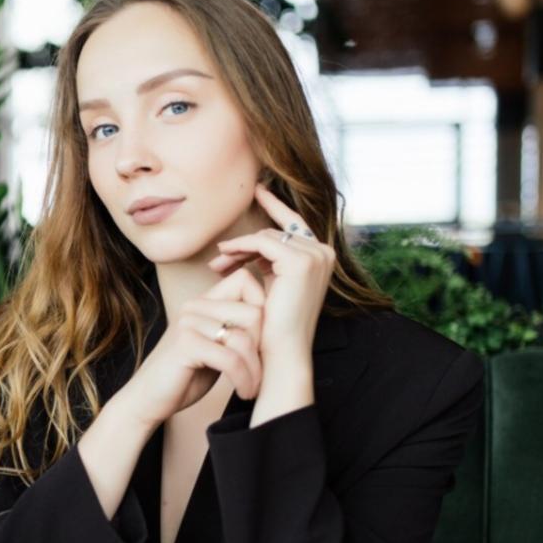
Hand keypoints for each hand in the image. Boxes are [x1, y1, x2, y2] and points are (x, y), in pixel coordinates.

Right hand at [116, 267, 264, 427]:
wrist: (147, 400)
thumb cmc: (185, 375)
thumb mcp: (214, 347)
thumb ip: (234, 329)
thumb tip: (274, 318)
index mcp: (202, 302)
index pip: (245, 280)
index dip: (263, 306)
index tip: (263, 342)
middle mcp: (194, 307)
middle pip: (254, 311)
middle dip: (262, 346)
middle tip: (258, 371)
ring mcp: (188, 324)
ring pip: (245, 338)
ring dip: (255, 369)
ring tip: (252, 386)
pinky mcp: (186, 345)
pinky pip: (231, 359)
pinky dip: (243, 379)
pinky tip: (244, 391)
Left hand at [207, 184, 334, 363]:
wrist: (281, 351)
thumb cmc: (273, 325)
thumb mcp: (275, 285)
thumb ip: (272, 262)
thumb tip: (253, 245)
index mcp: (322, 257)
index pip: (295, 224)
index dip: (276, 206)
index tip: (258, 190)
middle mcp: (325, 252)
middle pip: (277, 231)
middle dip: (245, 242)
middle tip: (220, 254)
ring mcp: (316, 254)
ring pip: (267, 236)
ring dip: (238, 247)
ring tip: (217, 263)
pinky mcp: (301, 260)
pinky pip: (262, 241)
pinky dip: (240, 248)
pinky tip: (223, 258)